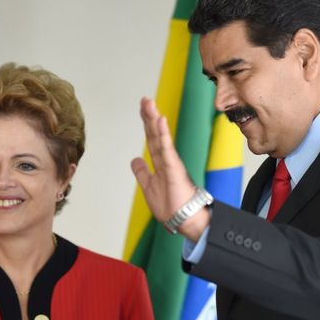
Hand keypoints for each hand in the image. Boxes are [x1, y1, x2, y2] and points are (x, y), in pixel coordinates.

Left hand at [131, 98, 209, 240]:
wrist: (184, 220)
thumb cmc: (170, 206)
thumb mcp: (149, 187)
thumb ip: (142, 172)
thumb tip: (134, 160)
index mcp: (160, 164)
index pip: (152, 139)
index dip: (147, 124)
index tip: (143, 109)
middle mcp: (166, 160)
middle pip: (155, 134)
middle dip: (149, 116)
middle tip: (145, 99)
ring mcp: (170, 163)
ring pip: (160, 138)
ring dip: (154, 120)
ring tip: (149, 104)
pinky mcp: (174, 169)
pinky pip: (167, 149)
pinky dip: (163, 134)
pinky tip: (160, 120)